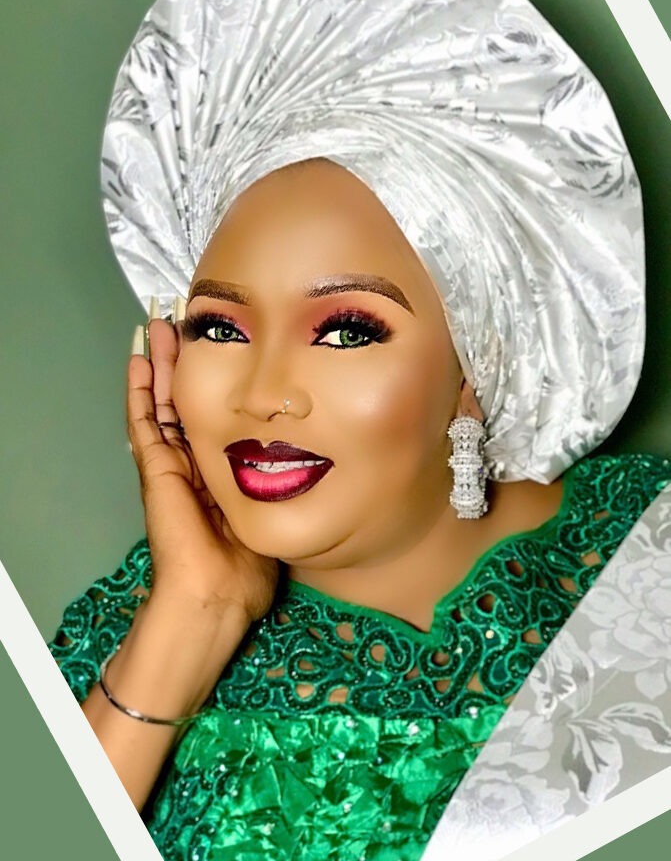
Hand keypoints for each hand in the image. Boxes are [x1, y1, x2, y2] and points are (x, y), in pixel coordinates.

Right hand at [127, 317, 278, 623]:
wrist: (215, 595)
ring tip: (159, 327)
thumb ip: (281, 488)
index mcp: (217, 472)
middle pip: (182, 400)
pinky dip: (138, 390)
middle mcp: (190, 463)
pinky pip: (143, 420)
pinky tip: (138, 359)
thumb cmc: (247, 568)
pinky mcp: (154, 468)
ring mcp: (169, 464)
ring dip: (159, 365)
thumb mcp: (271, 515)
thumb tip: (310, 465)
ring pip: (160, 402)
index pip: (212, 415)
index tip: (222, 347)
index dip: (214, 382)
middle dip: (182, 363)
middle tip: (182, 323)